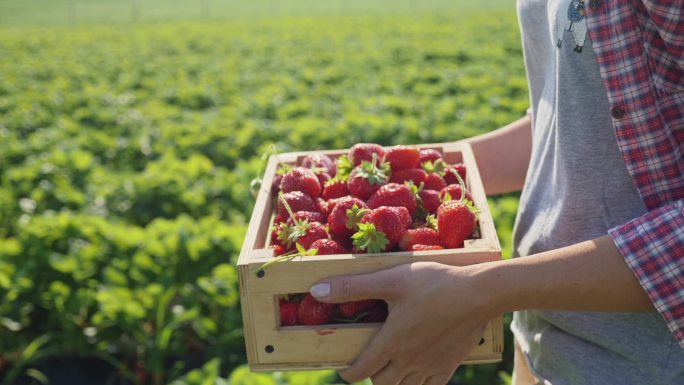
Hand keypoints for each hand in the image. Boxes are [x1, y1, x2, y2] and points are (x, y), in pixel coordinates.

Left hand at [309, 261, 496, 384]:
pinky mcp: (449, 365)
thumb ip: (353, 287)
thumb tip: (317, 291)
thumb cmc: (433, 283)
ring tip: (389, 370)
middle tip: (368, 364)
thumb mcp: (389, 279)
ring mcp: (430, 366)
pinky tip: (418, 374)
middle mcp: (408, 360)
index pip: (361, 370)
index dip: (348, 373)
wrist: (478, 293)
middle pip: (382, 384)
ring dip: (393, 383)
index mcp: (391, 342)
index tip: (344, 369)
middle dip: (371, 377)